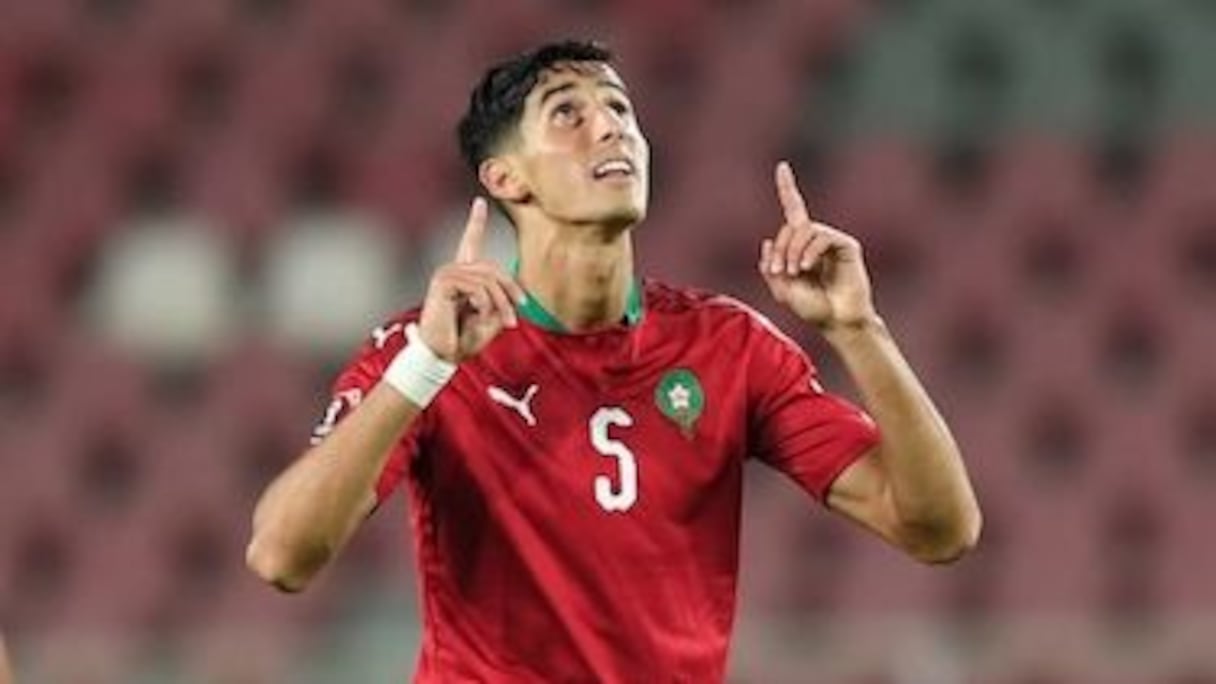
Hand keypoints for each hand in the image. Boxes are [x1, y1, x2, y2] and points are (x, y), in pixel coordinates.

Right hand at [417, 198, 525, 362]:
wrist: (442, 355)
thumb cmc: (464, 340)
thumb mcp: (492, 319)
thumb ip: (501, 300)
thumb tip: (508, 291)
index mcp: (464, 275)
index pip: (470, 243)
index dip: (476, 221)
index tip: (480, 202)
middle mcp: (453, 270)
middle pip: (493, 269)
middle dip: (510, 292)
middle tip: (515, 318)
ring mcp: (446, 274)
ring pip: (488, 280)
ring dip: (501, 304)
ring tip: (504, 323)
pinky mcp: (443, 282)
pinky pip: (477, 287)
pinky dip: (486, 303)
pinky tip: (478, 314)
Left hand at [759, 161, 876, 330]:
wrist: (837, 321)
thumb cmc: (813, 308)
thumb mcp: (782, 290)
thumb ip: (770, 267)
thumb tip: (767, 241)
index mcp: (800, 246)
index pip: (794, 210)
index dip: (788, 188)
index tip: (781, 166)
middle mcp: (817, 239)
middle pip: (791, 225)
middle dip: (781, 247)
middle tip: (778, 271)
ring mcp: (832, 242)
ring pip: (805, 230)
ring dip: (792, 250)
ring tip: (793, 272)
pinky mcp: (847, 246)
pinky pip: (822, 237)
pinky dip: (809, 251)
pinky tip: (805, 267)